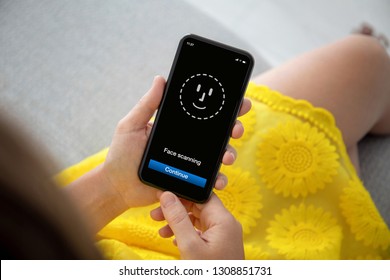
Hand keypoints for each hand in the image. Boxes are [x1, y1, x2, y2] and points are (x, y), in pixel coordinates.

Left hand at [102, 76, 251, 208]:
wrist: (117, 187)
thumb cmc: (121, 155)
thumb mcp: (132, 125)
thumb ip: (147, 104)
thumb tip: (160, 79)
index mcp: (177, 128)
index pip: (203, 115)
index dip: (223, 108)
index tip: (238, 102)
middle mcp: (188, 144)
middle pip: (218, 134)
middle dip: (233, 128)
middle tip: (235, 129)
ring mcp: (191, 163)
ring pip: (218, 156)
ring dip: (229, 154)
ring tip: (226, 157)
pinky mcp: (190, 182)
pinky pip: (208, 180)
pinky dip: (218, 180)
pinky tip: (218, 180)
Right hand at [151, 191, 243, 258]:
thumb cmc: (209, 274)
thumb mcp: (189, 246)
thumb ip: (178, 219)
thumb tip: (167, 196)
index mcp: (224, 220)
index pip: (202, 196)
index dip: (182, 194)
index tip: (163, 196)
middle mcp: (226, 225)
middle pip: (198, 207)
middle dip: (176, 209)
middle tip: (155, 214)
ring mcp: (224, 236)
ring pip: (198, 220)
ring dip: (178, 222)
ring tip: (160, 230)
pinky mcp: (219, 245)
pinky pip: (201, 232)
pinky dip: (186, 233)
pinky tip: (173, 240)